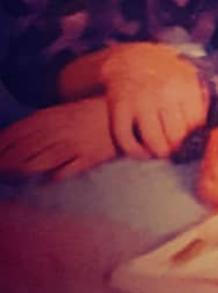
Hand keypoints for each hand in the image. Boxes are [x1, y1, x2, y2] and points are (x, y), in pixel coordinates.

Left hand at [0, 100, 118, 180]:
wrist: (128, 110)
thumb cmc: (91, 114)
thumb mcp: (62, 113)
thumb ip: (39, 125)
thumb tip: (9, 140)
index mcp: (50, 117)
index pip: (14, 133)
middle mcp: (58, 130)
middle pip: (22, 150)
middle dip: (3, 163)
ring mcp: (73, 144)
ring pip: (38, 161)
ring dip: (21, 171)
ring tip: (8, 179)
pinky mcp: (88, 157)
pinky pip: (65, 171)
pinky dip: (51, 178)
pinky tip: (42, 182)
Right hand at [98, 44, 208, 159]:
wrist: (129, 58)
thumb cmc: (163, 72)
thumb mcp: (188, 76)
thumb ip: (200, 98)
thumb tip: (208, 127)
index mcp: (185, 85)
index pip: (196, 123)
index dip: (194, 136)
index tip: (189, 141)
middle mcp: (164, 93)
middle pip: (177, 135)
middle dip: (177, 147)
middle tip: (174, 149)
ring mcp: (140, 101)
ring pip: (154, 141)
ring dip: (158, 152)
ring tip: (160, 151)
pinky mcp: (119, 108)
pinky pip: (126, 140)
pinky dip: (134, 152)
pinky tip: (141, 151)